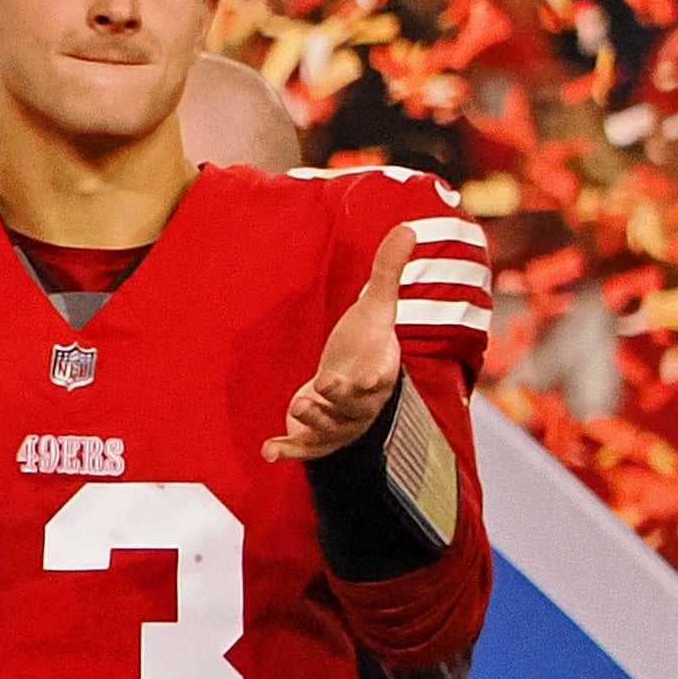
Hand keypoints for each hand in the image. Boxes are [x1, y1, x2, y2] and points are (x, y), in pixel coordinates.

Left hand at [265, 224, 413, 462]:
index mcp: (380, 372)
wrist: (354, 375)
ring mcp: (342, 424)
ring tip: (294, 408)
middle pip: (353, 408)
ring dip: (311, 423)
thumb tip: (409, 226)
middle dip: (335, 402)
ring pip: (329, 430)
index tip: (366, 376)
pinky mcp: (320, 437)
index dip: (372, 379)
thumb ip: (389, 270)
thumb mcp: (376, 305)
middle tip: (315, 392)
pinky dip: (289, 452)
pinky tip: (268, 452)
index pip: (380, 378)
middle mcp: (363, 403)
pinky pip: (307, 449)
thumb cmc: (367, 340)